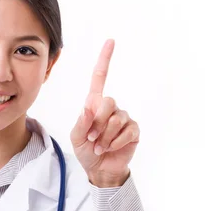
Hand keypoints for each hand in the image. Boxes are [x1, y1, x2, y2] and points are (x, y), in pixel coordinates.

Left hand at [70, 39, 139, 186]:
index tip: (111, 41)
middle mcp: (110, 107)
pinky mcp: (133, 130)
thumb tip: (89, 106)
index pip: (100, 78)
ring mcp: (123, 118)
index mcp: (94, 104)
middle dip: (97, 123)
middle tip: (91, 138)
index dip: (105, 60)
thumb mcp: (76, 136)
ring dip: (104, 137)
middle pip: (108, 102)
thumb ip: (81, 121)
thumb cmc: (85, 150)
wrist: (99, 169)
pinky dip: (115, 142)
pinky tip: (110, 148)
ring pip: (116, 119)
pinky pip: (126, 131)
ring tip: (99, 146)